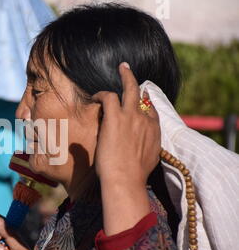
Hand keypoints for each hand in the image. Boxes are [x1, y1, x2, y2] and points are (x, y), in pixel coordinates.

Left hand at [92, 62, 159, 234]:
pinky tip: (95, 97)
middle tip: (128, 70)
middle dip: (135, 81)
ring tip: (121, 69)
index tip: (138, 102)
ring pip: (129, 89)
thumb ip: (147, 150)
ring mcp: (131, 116)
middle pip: (142, 95)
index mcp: (154, 131)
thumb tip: (140, 152)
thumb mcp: (149, 161)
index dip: (143, 105)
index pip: (150, 111)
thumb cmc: (135, 176)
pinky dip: (101, 94)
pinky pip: (109, 96)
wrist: (126, 180)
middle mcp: (145, 120)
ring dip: (125, 76)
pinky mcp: (116, 117)